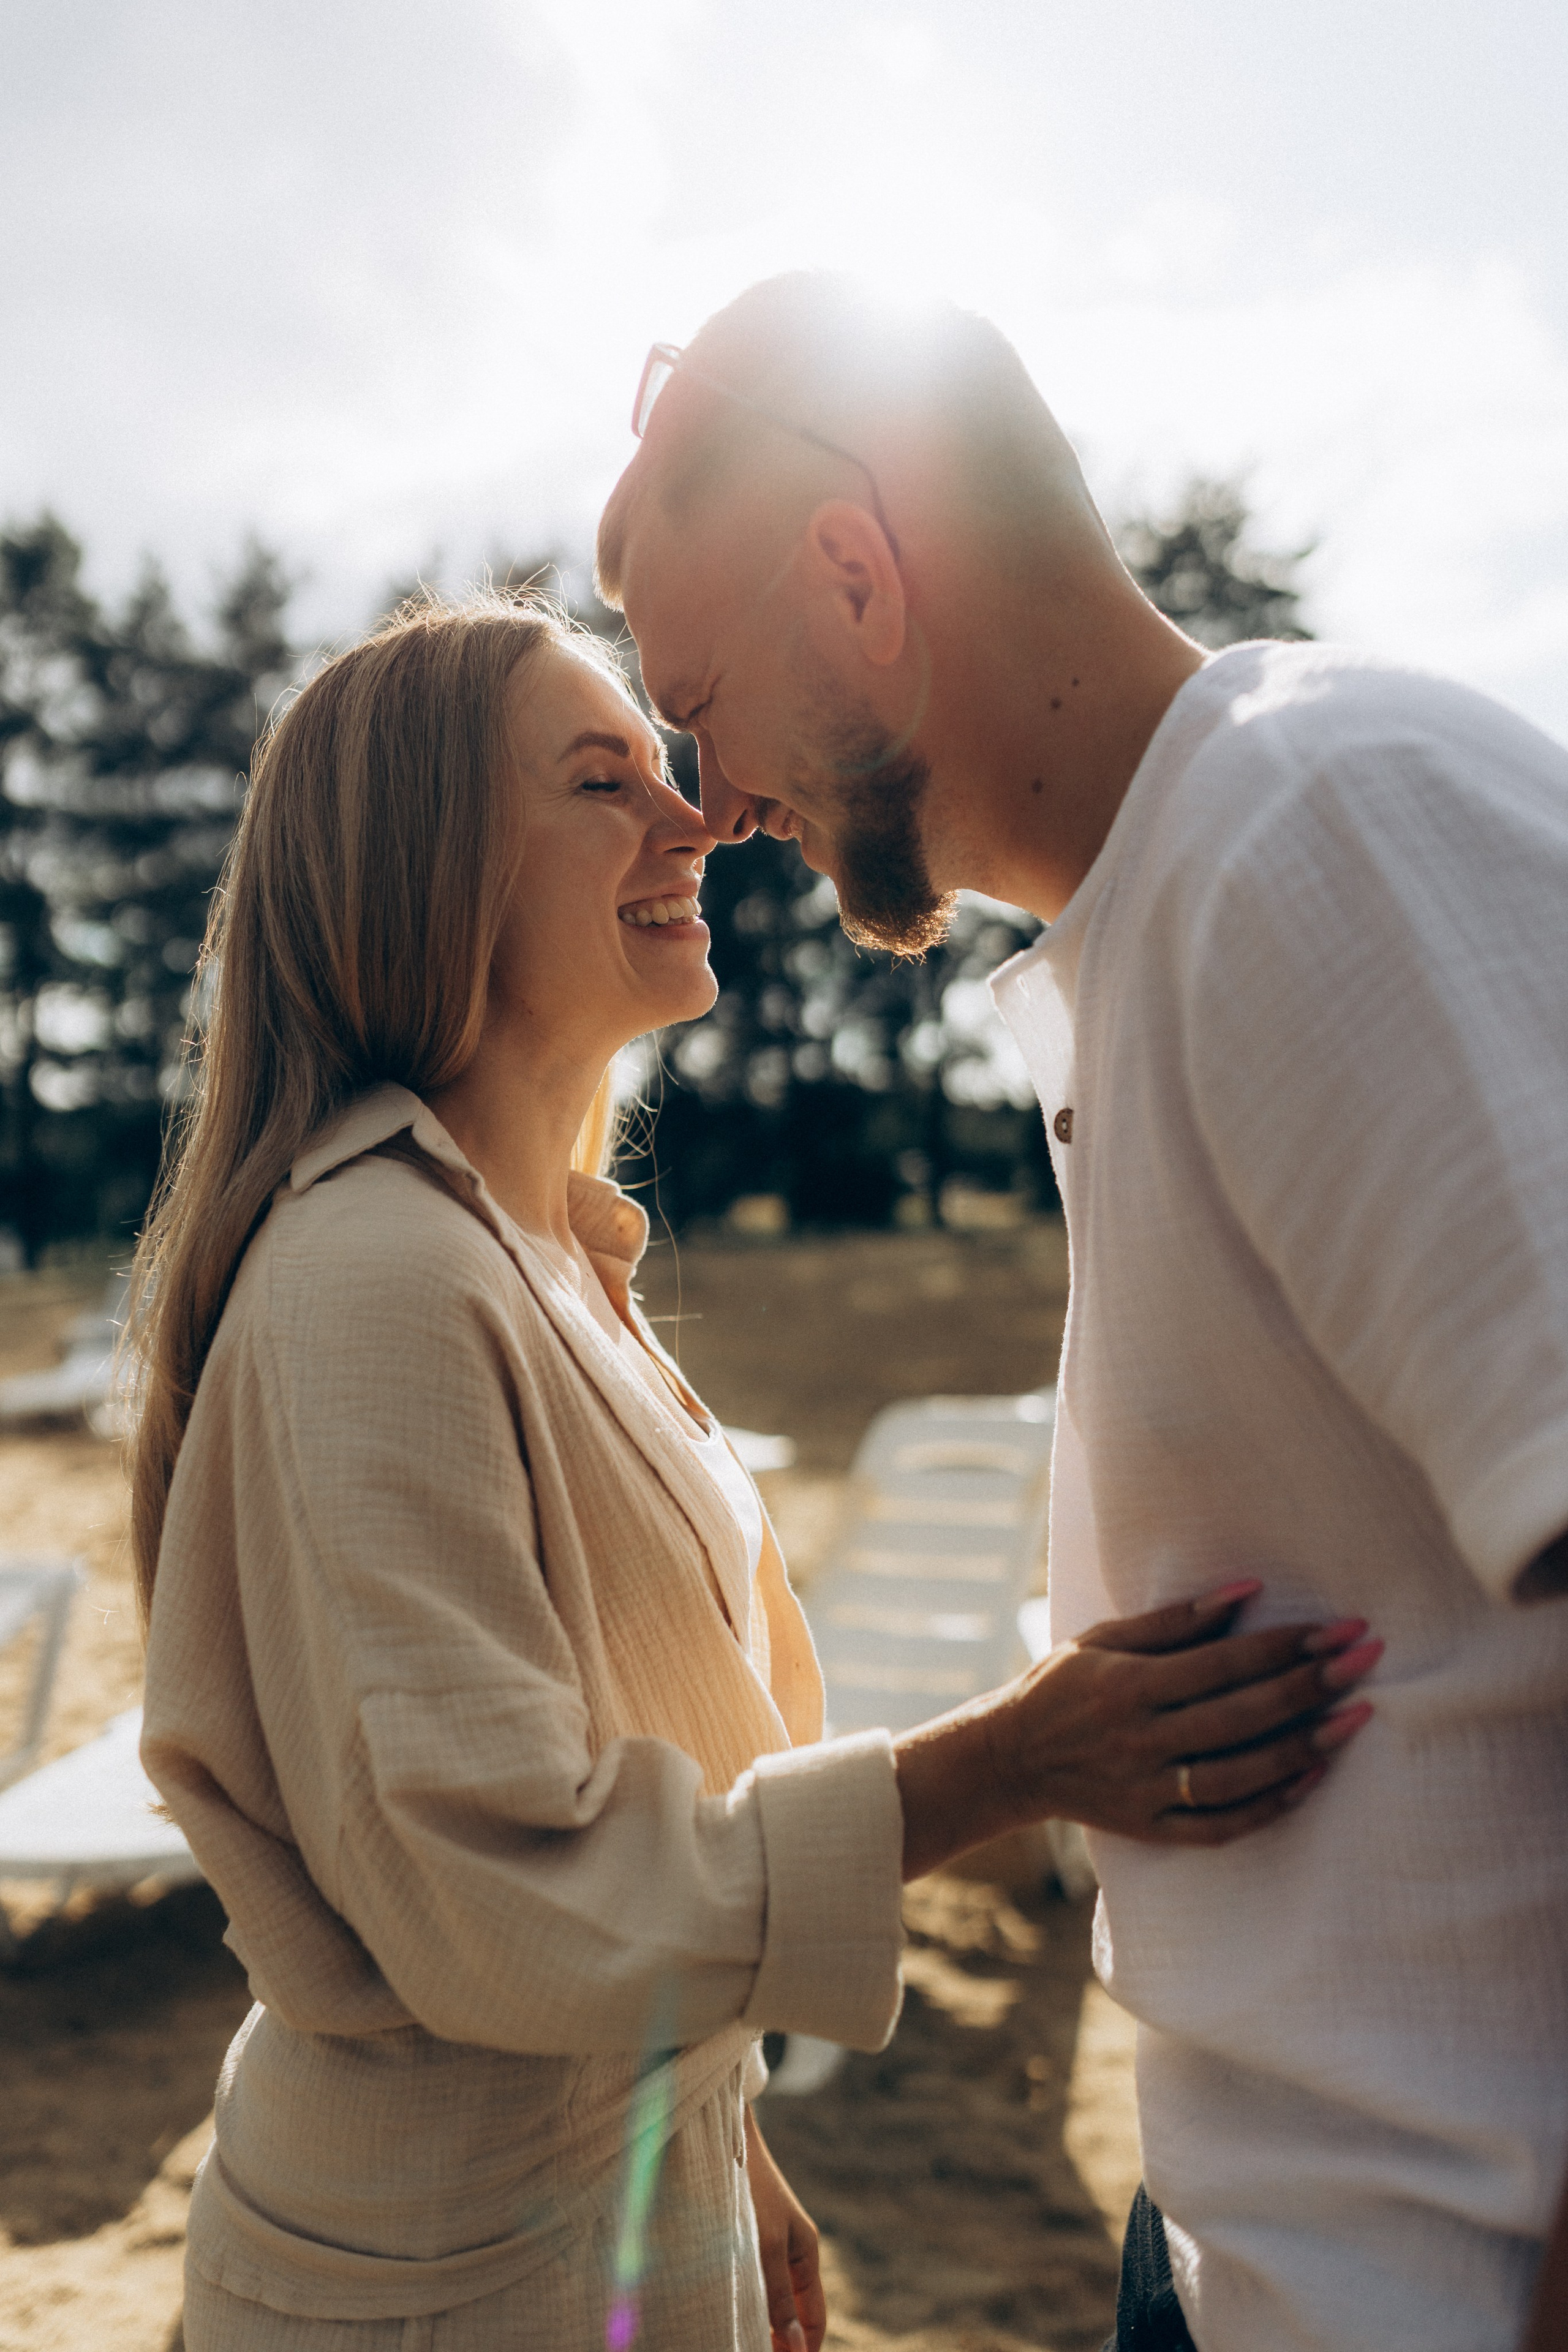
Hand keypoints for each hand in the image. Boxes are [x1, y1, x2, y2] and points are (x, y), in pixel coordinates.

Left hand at [744, 2105, 825, 2351]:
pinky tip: (727, 2313)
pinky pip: (753, 2284)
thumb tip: (797, 2347)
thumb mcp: (766, 2246)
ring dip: (761, 2325)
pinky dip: (747, 2304)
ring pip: (771, 2301)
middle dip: (782, 2343)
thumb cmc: (749, 2188)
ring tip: (738, 2339)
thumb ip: (780, 2297)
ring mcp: (770, 2246)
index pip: (815, 2321)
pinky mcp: (747, 2239)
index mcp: (806, 2254)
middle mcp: (791, 2253)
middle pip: (794, 2315)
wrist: (725, 2138)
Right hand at [895, 1579, 1378, 1876]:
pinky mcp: (1151, 1827)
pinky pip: (1220, 1825)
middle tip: (1365, 1659)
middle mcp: (1139, 1739)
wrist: (1011, 1759)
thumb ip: (1173, 1618)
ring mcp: (1146, 1789)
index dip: (1283, 1645)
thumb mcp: (1103, 1638)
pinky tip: (1311, 1779)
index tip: (1336, 1627)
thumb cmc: (1063, 1686)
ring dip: (1302, 1747)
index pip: (1221, 1663)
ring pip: (1237, 1775)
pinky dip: (1268, 1805)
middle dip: (1308, 1686)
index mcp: (1127, 1685)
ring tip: (1355, 1718)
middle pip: (1239, 1715)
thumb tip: (1247, 1588)